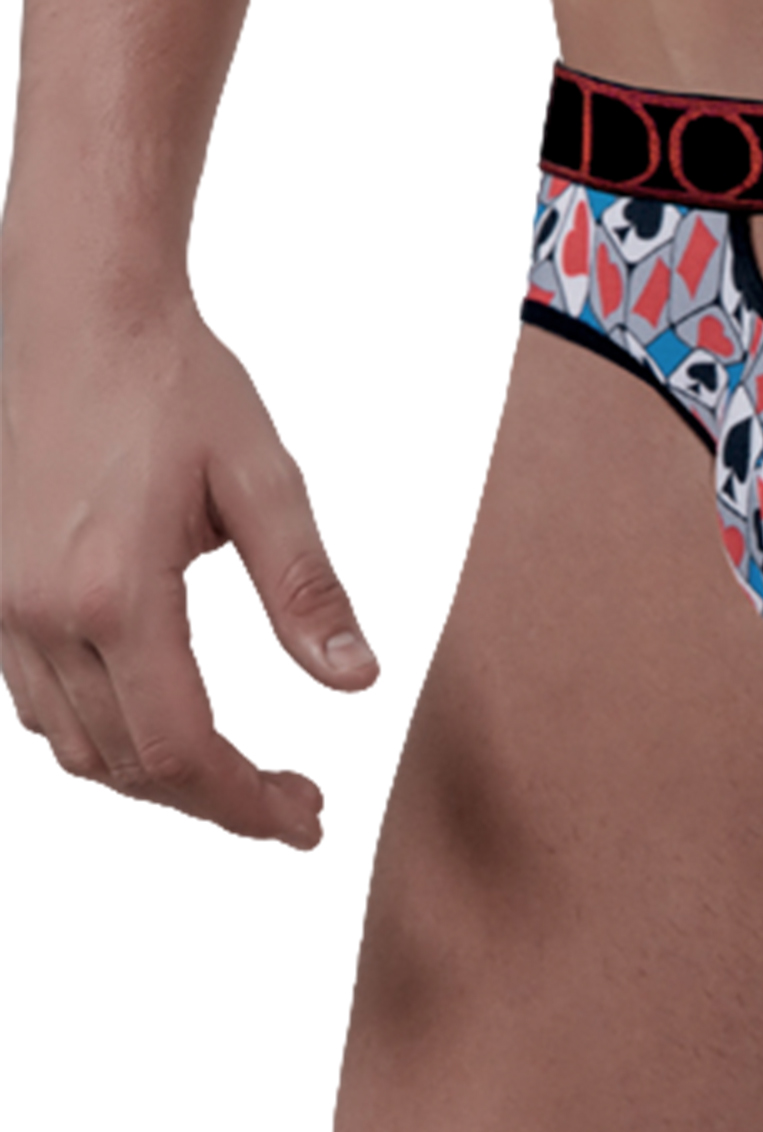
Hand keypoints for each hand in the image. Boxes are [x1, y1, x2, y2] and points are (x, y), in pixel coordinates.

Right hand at [0, 289, 376, 847]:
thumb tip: (358, 681)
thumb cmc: (177, 384)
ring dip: (155, 773)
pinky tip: (164, 715)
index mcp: (114, 593)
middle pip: (125, 765)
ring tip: (239, 774)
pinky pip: (39, 701)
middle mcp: (39, 615)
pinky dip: (104, 731)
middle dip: (212, 800)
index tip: (305, 816)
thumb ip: (307, 589)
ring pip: (74, 745)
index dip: (245, 800)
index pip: (179, 749)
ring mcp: (0, 607)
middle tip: (293, 804)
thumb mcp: (264, 479)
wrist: (79, 316)